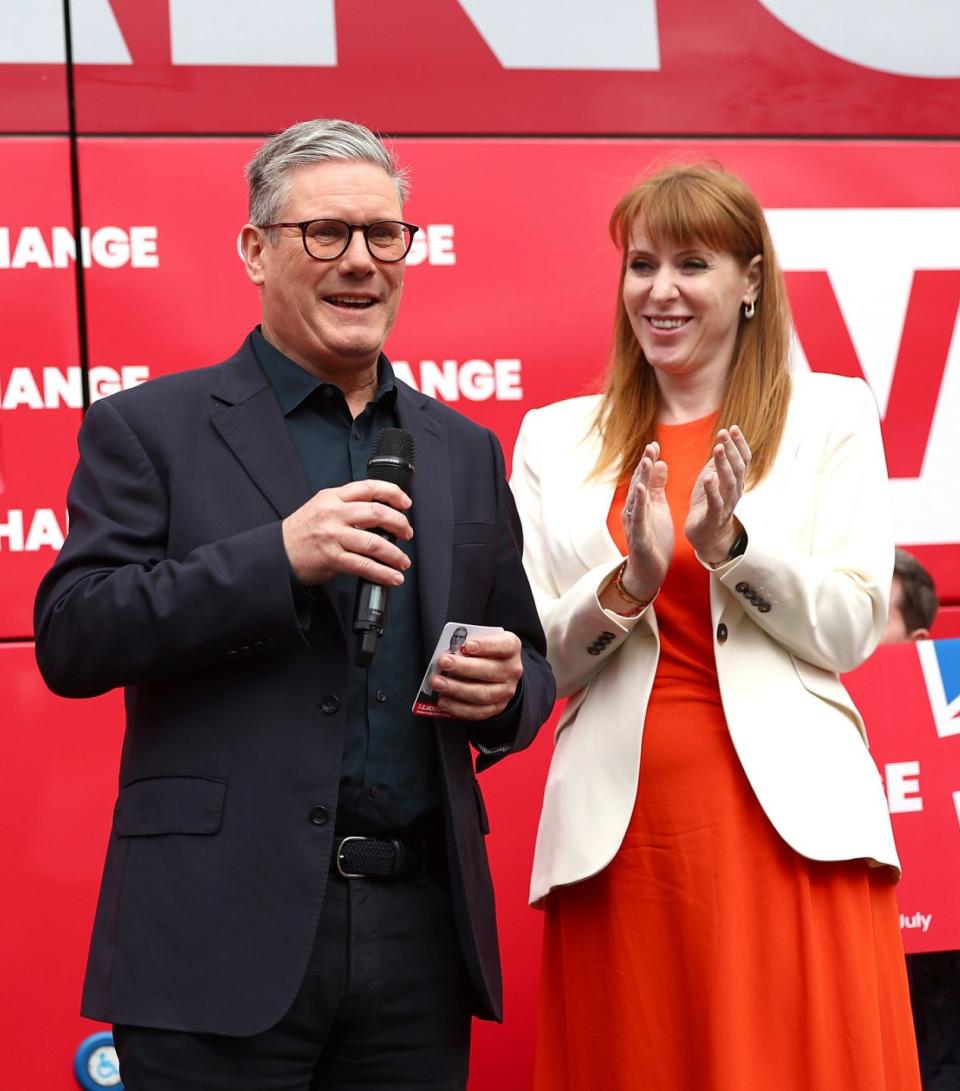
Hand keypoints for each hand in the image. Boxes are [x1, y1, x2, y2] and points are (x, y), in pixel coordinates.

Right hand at [282, 479, 412, 586]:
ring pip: (374, 543)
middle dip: (399, 524)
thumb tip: (381, 515)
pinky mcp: (332, 558)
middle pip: (377, 513)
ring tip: (403, 561)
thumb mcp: (321, 507)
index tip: (406, 503)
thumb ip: (347, 506)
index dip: (393, 494)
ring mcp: (333, 536)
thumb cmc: (302, 531)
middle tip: (407, 533)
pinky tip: (393, 577)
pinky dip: (383, 573)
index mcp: (333, 498)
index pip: (369, 487)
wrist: (278, 553)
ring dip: (395, 554)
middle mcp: (333, 514)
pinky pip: (364, 566)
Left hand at [429, 632, 522, 720]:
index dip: (486, 646)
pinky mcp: (497, 707)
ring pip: (482, 694)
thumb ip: (470, 642)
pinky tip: (443, 701)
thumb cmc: (485, 651)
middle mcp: (512, 670)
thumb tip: (450, 650)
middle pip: (489, 671)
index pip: (505, 646)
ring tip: (438, 683)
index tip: (467, 645)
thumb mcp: (483, 639)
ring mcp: (506, 691)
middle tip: (443, 662)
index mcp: (511, 647)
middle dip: (463, 667)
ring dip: (457, 689)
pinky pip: (478, 711)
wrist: (499, 671)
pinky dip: (458, 708)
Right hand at [619, 442, 672, 601]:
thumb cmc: (654, 538)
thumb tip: (660, 462)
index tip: (655, 445)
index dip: (649, 462)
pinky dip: (639, 503)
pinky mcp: (638, 536)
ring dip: (641, 479)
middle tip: (651, 447)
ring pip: (637, 498)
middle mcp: (634, 510)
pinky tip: (641, 490)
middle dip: (645, 465)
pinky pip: (639, 517)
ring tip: (647, 461)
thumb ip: (657, 486)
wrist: (649, 570)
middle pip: (638, 484)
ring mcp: (635, 523)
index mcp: (642, 503)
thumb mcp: (658, 507)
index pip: (645, 478)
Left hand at [684, 426, 750, 562]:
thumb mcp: (714, 478)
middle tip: (725, 433)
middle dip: (731, 449)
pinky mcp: (713, 516)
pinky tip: (708, 477)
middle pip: (737, 468)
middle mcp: (735, 492)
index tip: (733, 428)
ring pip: (728, 483)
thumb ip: (719, 462)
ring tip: (718, 448)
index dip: (739, 444)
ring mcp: (726, 504)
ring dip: (724, 464)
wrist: (706, 534)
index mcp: (736, 481)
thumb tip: (723, 438)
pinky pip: (715, 502)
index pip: (743, 460)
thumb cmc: (708, 503)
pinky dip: (712, 489)